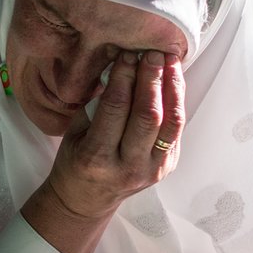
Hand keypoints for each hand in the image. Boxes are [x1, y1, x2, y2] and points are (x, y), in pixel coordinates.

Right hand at [21, 50, 185, 252]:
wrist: (88, 199)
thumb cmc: (76, 161)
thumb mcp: (75, 133)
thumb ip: (98, 103)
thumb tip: (119, 64)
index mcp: (96, 158)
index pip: (115, 108)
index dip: (124, 77)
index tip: (127, 54)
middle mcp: (128, 167)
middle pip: (148, 115)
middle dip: (151, 78)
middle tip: (152, 53)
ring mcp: (152, 170)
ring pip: (171, 122)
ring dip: (172, 87)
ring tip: (170, 62)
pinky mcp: (167, 166)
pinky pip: (176, 129)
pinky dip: (177, 101)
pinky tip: (173, 80)